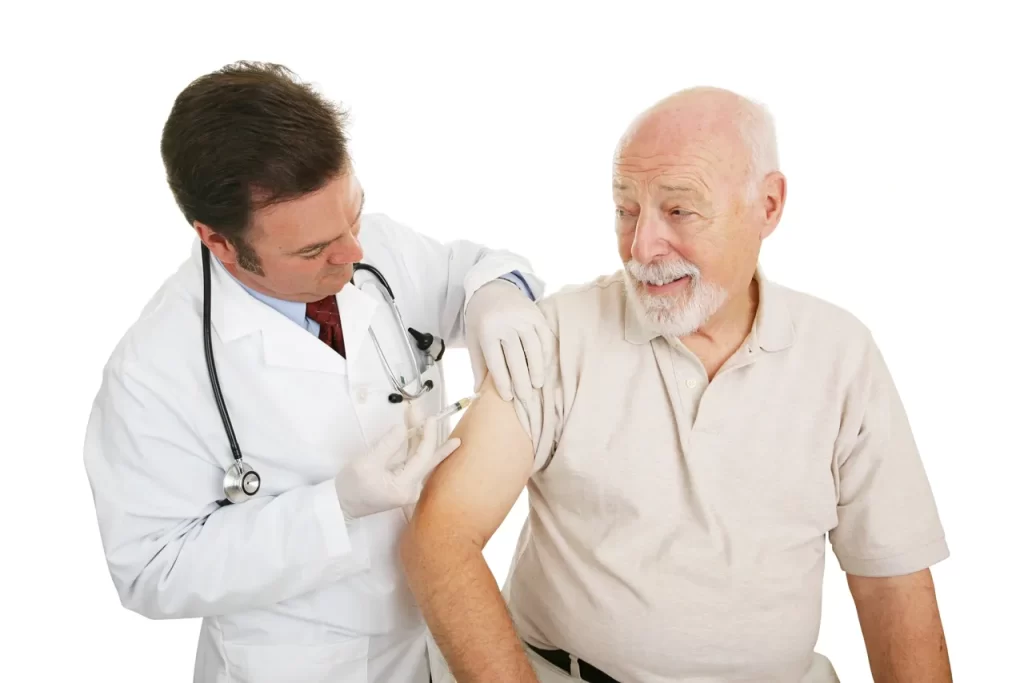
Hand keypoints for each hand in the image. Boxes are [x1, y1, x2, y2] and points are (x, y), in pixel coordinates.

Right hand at [334, 414, 460, 519]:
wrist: (341, 505)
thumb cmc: (351, 486)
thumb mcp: (367, 463)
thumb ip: (387, 445)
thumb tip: (402, 428)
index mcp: (405, 487)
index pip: (424, 457)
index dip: (428, 436)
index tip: (430, 418)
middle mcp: (413, 489)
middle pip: (427, 458)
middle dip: (428, 435)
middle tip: (431, 416)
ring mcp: (409, 487)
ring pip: (422, 459)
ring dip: (422, 439)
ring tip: (431, 423)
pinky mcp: (404, 483)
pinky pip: (415, 462)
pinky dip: (416, 447)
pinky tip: (423, 437)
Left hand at [466, 280, 554, 401]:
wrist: (492, 287)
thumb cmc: (480, 318)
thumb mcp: (473, 339)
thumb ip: (477, 365)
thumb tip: (478, 392)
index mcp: (486, 331)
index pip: (497, 363)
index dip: (503, 382)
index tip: (508, 398)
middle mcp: (506, 323)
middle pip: (516, 358)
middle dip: (522, 381)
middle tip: (526, 398)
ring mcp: (523, 318)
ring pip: (534, 348)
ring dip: (537, 369)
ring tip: (537, 385)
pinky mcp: (537, 314)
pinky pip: (544, 337)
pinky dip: (545, 354)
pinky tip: (543, 367)